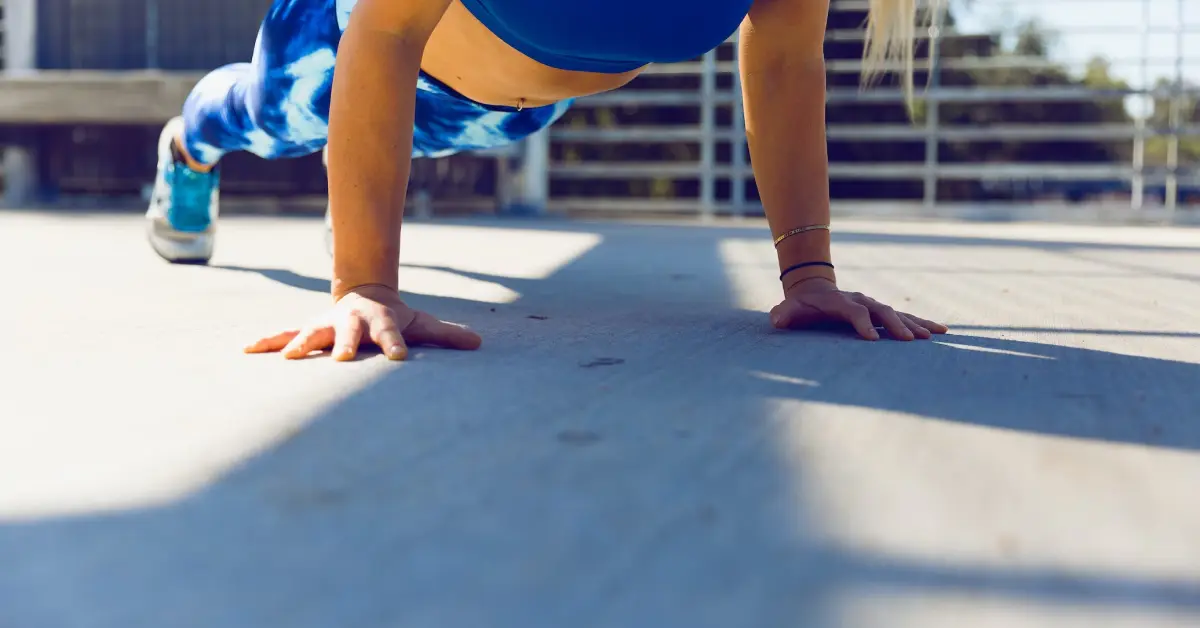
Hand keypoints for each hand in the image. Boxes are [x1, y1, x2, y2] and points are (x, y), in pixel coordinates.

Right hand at [244, 284, 481, 359]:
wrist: (364, 294)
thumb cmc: (394, 318)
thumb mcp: (421, 324)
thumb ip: (446, 335)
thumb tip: (479, 343)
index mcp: (380, 322)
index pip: (391, 336)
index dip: (395, 345)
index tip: (398, 359)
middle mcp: (351, 323)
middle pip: (348, 333)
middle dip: (344, 344)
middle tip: (340, 359)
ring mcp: (327, 326)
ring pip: (311, 333)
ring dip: (299, 344)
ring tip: (287, 357)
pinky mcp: (307, 331)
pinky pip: (283, 336)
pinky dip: (267, 343)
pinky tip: (246, 351)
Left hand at [769, 278, 947, 340]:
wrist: (813, 291)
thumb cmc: (801, 306)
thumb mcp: (788, 310)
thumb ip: (782, 315)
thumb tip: (776, 320)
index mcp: (840, 302)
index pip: (854, 312)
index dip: (862, 324)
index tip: (872, 340)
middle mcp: (861, 301)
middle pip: (881, 311)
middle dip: (896, 325)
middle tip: (911, 341)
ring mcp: (873, 306)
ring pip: (897, 313)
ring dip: (916, 324)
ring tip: (935, 335)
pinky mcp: (881, 313)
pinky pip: (905, 316)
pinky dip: (922, 322)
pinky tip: (941, 330)